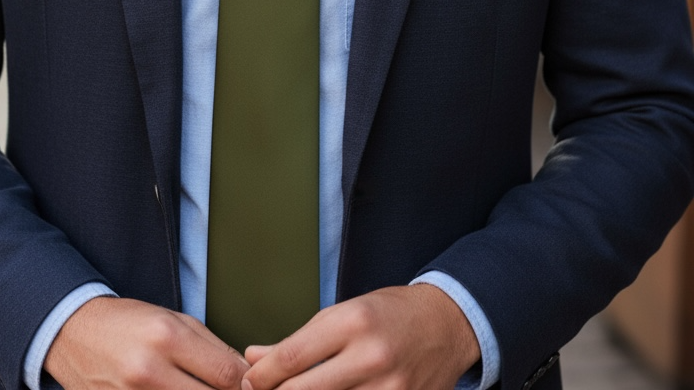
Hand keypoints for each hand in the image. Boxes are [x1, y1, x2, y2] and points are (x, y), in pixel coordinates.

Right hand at [44, 295, 250, 389]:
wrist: (74, 332)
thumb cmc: (129, 323)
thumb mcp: (174, 320)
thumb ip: (212, 347)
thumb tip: (244, 375)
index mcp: (167, 337)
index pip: (225, 373)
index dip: (245, 383)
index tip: (251, 385)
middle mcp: (149, 370)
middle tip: (227, 389)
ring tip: (199, 388)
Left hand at [241, 284, 479, 389]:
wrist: (446, 324)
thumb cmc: (390, 314)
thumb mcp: (343, 313)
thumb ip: (299, 339)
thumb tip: (254, 357)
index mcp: (353, 320)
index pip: (292, 356)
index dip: (262, 375)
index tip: (250, 381)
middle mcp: (370, 355)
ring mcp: (389, 387)